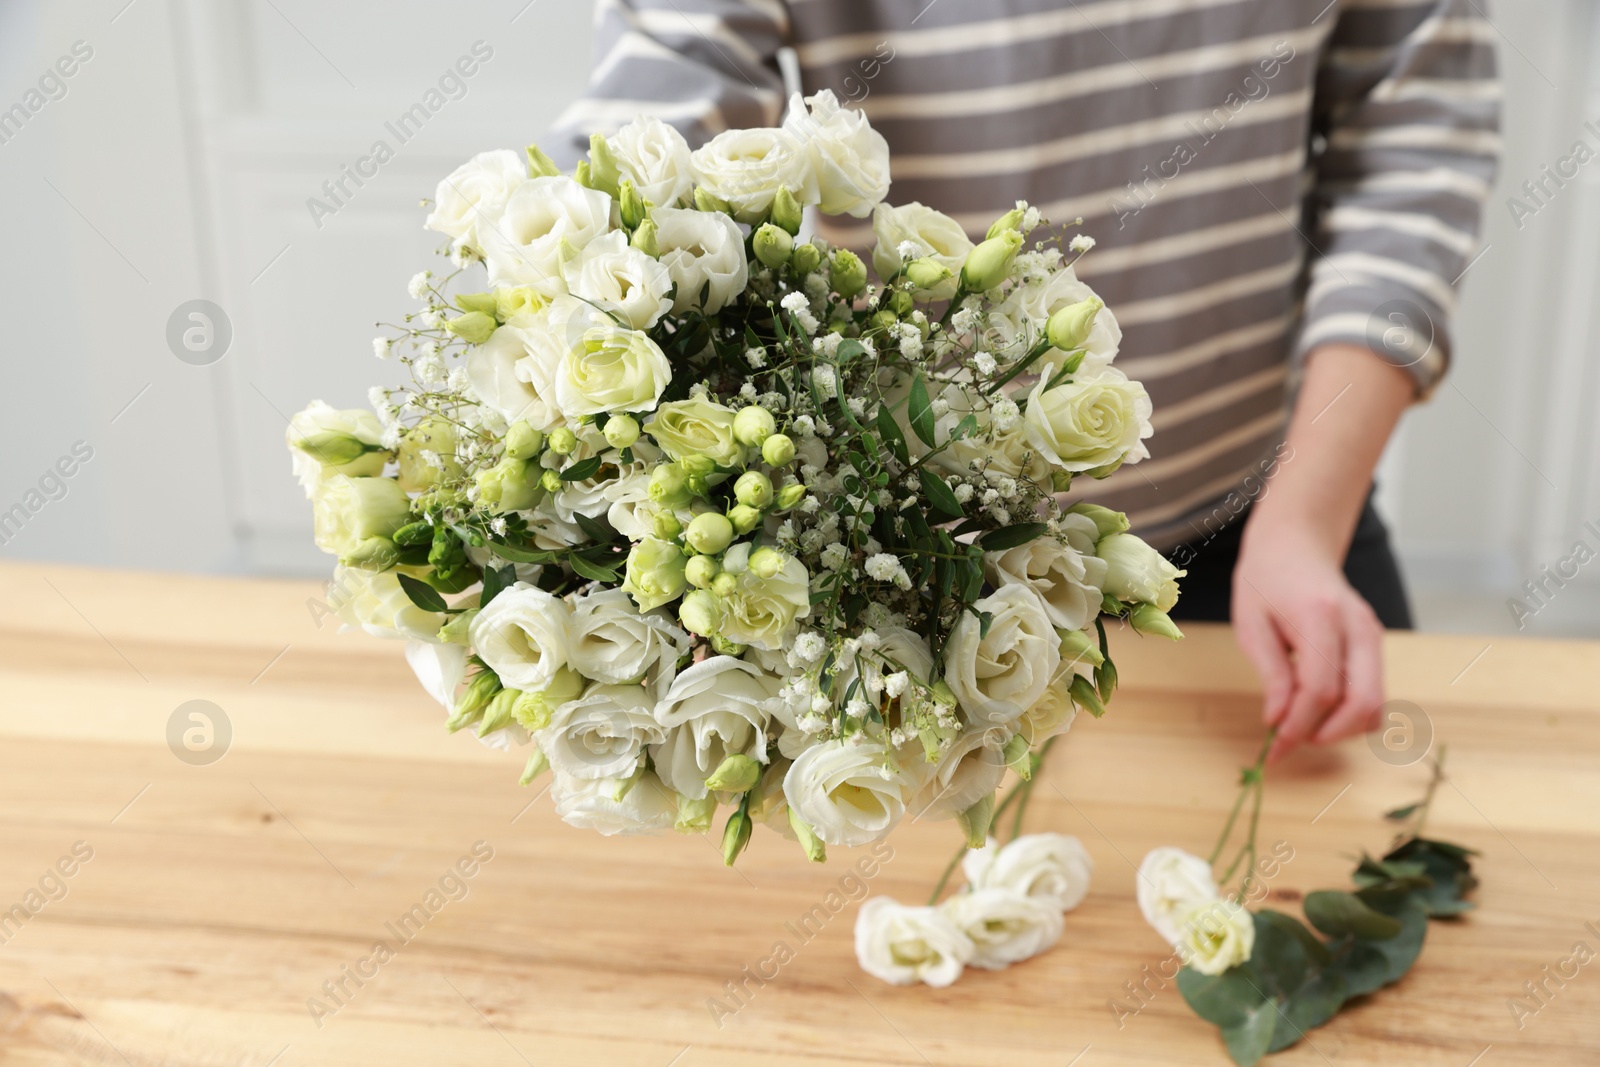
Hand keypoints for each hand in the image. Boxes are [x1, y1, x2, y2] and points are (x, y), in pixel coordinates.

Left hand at [1232, 510, 1385, 762]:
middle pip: (1362, 702)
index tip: (1273, 749)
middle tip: (1290, 742)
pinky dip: (1351, 715)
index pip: (1320, 689)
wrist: (1296, 544)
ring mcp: (1373, 636)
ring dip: (1341, 729)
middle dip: (1327, 733)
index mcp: (1321, 617)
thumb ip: (1270, 673)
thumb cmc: (1265, 580)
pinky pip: (1374, 693)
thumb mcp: (1251, 625)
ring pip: (1376, 703)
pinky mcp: (1375, 645)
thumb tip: (1278, 720)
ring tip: (1301, 727)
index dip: (1298, 726)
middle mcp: (1359, 627)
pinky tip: (1318, 712)